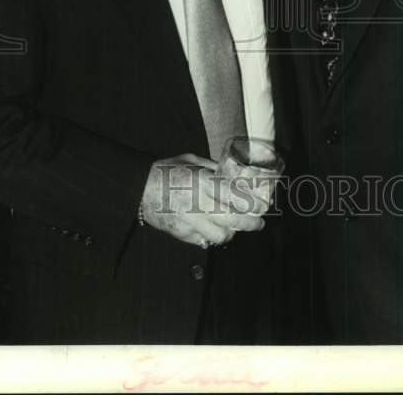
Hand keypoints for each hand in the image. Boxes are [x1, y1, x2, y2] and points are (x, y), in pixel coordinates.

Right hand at [139, 153, 265, 247]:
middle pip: (234, 220)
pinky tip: (214, 230)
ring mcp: (190, 222)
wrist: (138, 188)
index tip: (264, 206)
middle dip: (251, 224)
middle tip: (259, 224)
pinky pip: (203, 241)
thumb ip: (212, 168)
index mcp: (203, 182)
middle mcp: (199, 204)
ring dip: (231, 233)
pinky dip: (211, 238)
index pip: (236, 197)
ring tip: (235, 228)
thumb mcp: (191, 161)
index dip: (254, 204)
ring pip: (220, 236)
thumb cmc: (166, 170)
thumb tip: (231, 173)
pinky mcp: (181, 234)